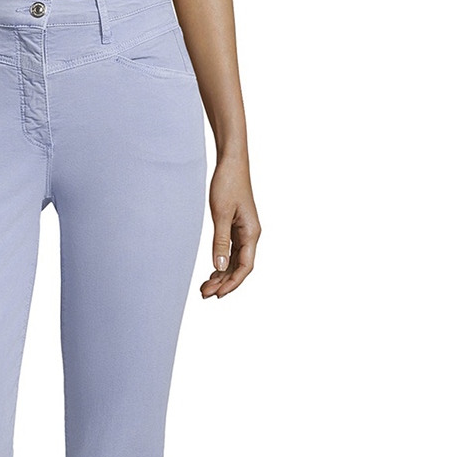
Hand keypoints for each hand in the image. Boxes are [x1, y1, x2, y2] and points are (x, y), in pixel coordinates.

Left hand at [201, 157, 259, 299]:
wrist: (231, 162)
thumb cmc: (228, 183)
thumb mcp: (221, 213)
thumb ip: (220, 241)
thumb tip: (220, 266)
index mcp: (252, 233)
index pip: (245, 266)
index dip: (232, 283)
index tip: (217, 294)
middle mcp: (250, 234)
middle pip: (240, 267)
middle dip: (224, 282)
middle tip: (204, 294)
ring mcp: (244, 231)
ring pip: (235, 261)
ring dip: (222, 275)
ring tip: (205, 287)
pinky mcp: (236, 226)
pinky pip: (231, 251)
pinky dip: (222, 263)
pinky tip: (212, 271)